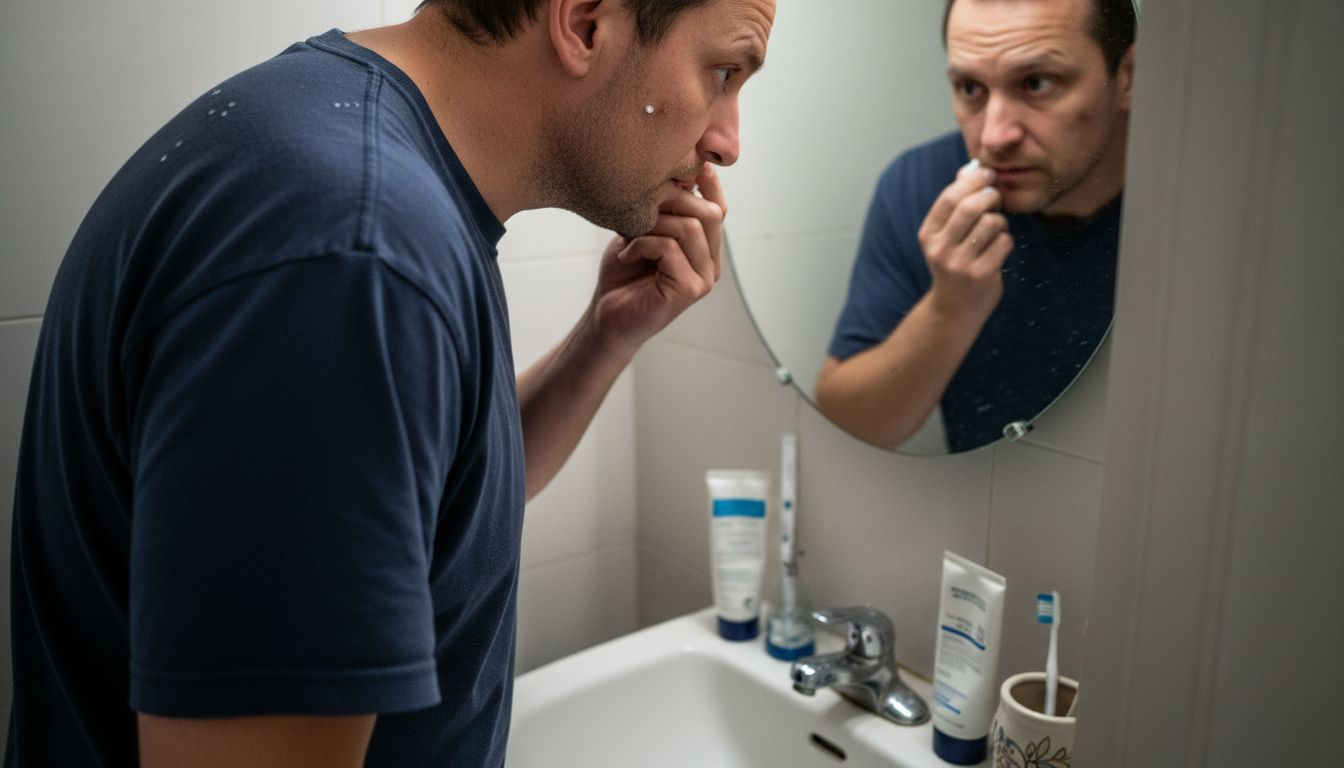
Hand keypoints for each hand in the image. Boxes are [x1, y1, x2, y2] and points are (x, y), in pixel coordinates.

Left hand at [587, 165, 726, 357]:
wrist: (607, 317)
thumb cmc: (623, 275)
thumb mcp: (641, 231)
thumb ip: (660, 209)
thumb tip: (672, 174)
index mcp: (705, 249)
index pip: (718, 208)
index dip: (707, 183)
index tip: (688, 163)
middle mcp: (711, 264)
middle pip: (711, 213)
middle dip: (674, 199)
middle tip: (642, 204)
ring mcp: (704, 279)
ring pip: (690, 227)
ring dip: (654, 223)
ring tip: (630, 235)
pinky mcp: (689, 290)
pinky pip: (670, 248)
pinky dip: (642, 244)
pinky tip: (626, 255)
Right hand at [916, 160, 1012, 325]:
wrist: (954, 309)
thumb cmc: (954, 263)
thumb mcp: (945, 236)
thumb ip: (955, 204)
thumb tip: (970, 169)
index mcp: (928, 235)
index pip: (948, 198)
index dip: (972, 181)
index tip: (987, 175)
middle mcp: (940, 249)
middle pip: (971, 207)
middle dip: (990, 196)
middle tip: (996, 196)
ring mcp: (960, 264)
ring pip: (991, 223)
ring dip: (1000, 221)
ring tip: (995, 229)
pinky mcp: (981, 275)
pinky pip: (1004, 242)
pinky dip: (1006, 241)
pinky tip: (997, 249)